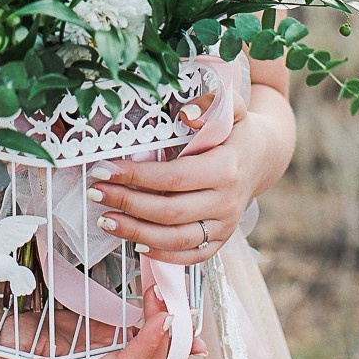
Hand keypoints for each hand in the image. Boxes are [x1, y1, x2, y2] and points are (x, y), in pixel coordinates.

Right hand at [0, 281, 207, 358]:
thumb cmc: (0, 347)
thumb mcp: (5, 358)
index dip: (149, 345)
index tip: (164, 317)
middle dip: (168, 339)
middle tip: (177, 305)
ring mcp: (102, 348)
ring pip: (147, 347)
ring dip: (166, 329)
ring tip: (178, 302)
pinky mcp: (100, 331)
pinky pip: (135, 328)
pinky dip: (153, 316)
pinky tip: (163, 299)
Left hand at [82, 82, 257, 265]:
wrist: (263, 157)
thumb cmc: (236, 130)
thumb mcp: (231, 107)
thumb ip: (210, 102)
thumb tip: (187, 113)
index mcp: (226, 168)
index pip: (172, 178)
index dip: (135, 176)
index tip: (104, 170)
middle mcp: (227, 202)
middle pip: (168, 212)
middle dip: (126, 203)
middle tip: (95, 192)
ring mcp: (225, 225)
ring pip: (175, 239)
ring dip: (135, 232)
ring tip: (105, 219)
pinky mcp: (221, 240)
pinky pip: (189, 256)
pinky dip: (161, 253)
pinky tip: (135, 241)